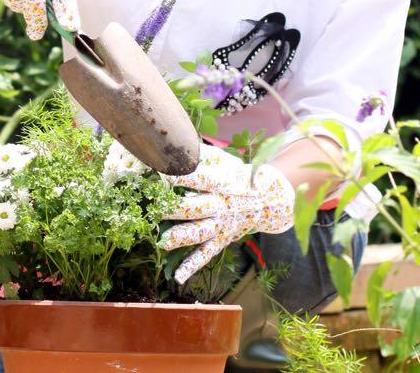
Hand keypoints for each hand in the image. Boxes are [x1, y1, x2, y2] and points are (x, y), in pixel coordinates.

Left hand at [159, 144, 294, 283]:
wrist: (268, 200)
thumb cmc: (239, 175)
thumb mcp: (226, 161)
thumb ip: (204, 154)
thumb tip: (181, 142)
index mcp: (220, 184)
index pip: (197, 179)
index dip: (178, 176)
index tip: (158, 173)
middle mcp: (219, 206)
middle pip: (193, 208)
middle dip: (171, 208)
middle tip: (151, 207)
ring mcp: (220, 226)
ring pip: (197, 234)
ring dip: (178, 237)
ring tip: (160, 240)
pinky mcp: (221, 240)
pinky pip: (205, 254)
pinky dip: (192, 266)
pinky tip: (177, 277)